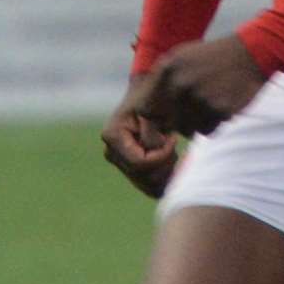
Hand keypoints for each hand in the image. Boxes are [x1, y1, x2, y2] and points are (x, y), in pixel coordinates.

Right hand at [101, 74, 179, 198]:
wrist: (152, 95)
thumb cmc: (155, 98)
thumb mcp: (154, 111)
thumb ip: (151, 135)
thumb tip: (153, 156)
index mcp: (112, 136)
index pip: (140, 162)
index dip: (161, 155)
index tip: (173, 137)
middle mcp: (111, 152)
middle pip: (144, 176)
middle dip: (164, 162)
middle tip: (172, 142)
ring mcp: (119, 162)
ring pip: (149, 186)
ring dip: (166, 170)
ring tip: (171, 149)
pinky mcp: (129, 169)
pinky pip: (150, 188)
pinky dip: (165, 178)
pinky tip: (171, 160)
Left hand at [138, 35, 266, 137]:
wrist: (251, 53)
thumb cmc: (212, 57)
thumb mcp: (181, 57)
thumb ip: (160, 80)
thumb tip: (142, 112)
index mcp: (168, 69)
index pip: (146, 109)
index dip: (155, 119)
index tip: (165, 120)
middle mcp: (181, 84)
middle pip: (171, 122)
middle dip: (181, 121)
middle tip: (198, 107)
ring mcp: (201, 97)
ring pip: (189, 130)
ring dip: (199, 123)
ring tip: (212, 103)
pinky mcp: (221, 110)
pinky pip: (208, 131)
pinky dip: (215, 125)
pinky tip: (222, 106)